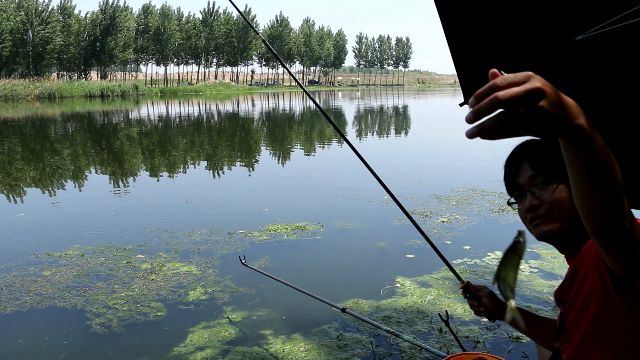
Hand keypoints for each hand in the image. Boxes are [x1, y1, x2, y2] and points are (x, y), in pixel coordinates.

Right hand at [460, 281, 505, 321]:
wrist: (501, 313)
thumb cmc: (494, 302)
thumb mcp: (483, 294)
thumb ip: (473, 288)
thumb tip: (465, 281)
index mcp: (479, 290)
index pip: (468, 288)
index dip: (465, 292)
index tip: (464, 296)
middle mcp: (478, 296)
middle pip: (468, 298)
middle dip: (473, 303)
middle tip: (477, 304)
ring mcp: (479, 303)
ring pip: (471, 306)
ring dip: (477, 309)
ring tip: (484, 310)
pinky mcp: (480, 310)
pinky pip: (475, 312)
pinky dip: (479, 313)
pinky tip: (485, 313)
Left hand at [464, 69, 585, 139]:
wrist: (568, 116)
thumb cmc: (541, 100)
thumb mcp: (527, 86)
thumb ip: (507, 82)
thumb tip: (490, 72)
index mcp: (528, 77)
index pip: (498, 84)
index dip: (481, 94)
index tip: (469, 104)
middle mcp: (534, 89)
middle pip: (500, 99)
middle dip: (480, 111)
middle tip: (467, 119)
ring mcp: (538, 107)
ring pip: (505, 118)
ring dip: (484, 127)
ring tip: (470, 133)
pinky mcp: (540, 123)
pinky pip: (512, 130)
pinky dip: (495, 134)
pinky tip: (484, 136)